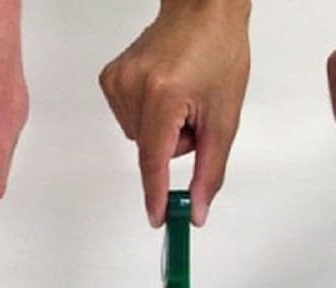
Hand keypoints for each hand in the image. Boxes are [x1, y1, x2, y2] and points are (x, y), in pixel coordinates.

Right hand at [98, 0, 249, 226]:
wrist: (202, 10)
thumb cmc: (218, 50)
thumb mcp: (225, 115)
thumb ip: (210, 168)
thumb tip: (196, 207)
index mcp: (164, 95)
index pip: (155, 160)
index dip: (156, 194)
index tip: (157, 219)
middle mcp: (134, 87)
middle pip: (150, 151)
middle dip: (174, 145)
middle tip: (195, 114)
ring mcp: (118, 82)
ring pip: (138, 137)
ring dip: (162, 130)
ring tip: (180, 97)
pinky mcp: (110, 79)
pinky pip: (128, 120)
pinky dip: (148, 115)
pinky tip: (163, 90)